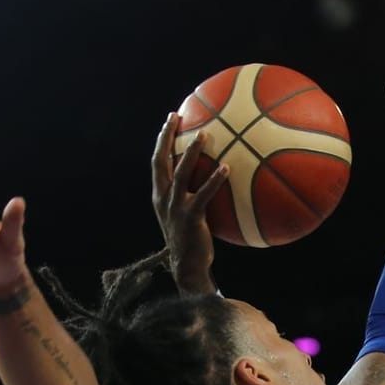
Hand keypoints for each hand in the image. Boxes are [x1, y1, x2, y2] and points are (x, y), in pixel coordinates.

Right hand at [152, 112, 228, 294]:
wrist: (187, 266)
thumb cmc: (191, 241)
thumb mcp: (186, 215)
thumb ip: (192, 195)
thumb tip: (214, 176)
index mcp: (160, 195)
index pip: (157, 162)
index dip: (162, 140)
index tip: (170, 120)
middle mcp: (163, 198)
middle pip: (161, 161)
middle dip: (166, 137)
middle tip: (175, 117)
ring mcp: (175, 207)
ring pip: (180, 173)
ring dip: (191, 152)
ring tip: (204, 134)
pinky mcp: (190, 217)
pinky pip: (204, 194)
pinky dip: (214, 180)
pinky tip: (227, 168)